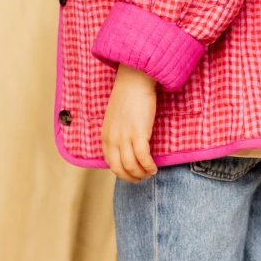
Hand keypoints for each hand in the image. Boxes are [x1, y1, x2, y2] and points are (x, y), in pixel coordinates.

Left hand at [101, 65, 158, 181]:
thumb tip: (126, 145)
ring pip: (131, 165)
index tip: (131, 174)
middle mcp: (113, 139)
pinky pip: (143, 157)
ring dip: (141, 174)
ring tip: (150, 173)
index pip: (110, 162)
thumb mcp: (115, 118)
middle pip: (118, 168)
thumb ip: (117, 132)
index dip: (121, 172)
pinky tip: (154, 167)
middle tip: (140, 179)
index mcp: (106, 135)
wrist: (134, 80)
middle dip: (130, 177)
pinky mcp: (139, 133)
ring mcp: (125, 137)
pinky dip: (148, 166)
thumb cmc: (128, 96)